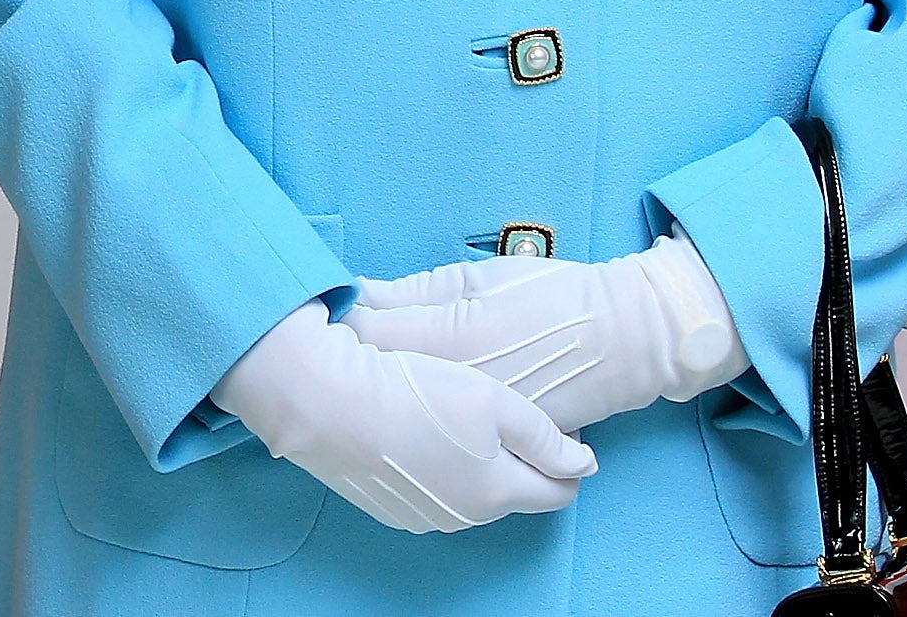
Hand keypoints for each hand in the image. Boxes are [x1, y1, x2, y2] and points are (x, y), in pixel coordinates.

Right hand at [211, 303, 597, 533]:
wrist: (323, 399)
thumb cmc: (412, 390)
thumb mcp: (494, 400)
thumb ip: (546, 437)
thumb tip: (583, 464)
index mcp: (499, 493)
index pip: (559, 491)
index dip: (567, 455)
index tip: (557, 421)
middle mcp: (465, 516)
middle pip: (513, 489)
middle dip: (515, 455)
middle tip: (496, 405)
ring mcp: (423, 516)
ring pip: (469, 489)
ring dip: (471, 460)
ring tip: (447, 410)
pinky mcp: (386, 506)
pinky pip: (430, 489)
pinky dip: (432, 463)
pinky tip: (413, 426)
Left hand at [344, 237, 747, 435]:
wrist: (623, 341)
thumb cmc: (552, 296)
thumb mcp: (477, 279)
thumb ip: (413, 293)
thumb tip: (358, 292)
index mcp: (447, 340)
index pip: (364, 336)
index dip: (334, 323)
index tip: (319, 312)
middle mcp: (456, 393)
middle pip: (374, 381)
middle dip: (349, 362)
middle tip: (332, 341)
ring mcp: (476, 429)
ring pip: (402, 417)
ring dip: (378, 396)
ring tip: (366, 374)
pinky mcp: (495, 451)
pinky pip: (438, 445)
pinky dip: (416, 425)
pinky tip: (406, 408)